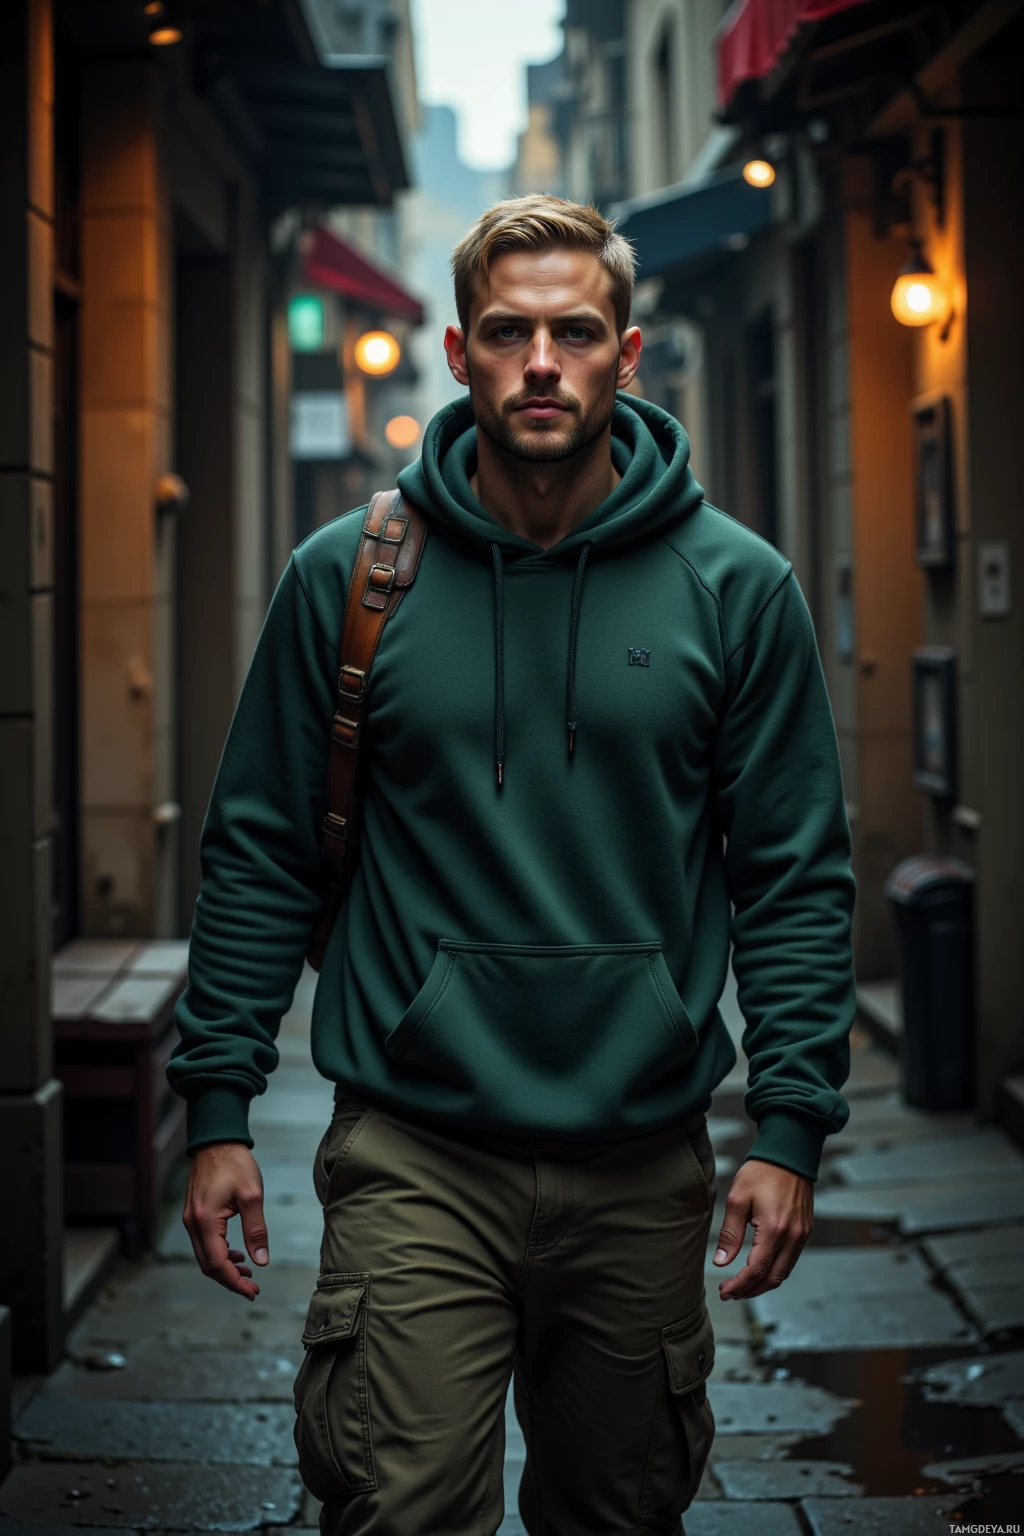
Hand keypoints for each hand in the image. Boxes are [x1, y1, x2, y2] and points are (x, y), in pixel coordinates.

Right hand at [182, 1142, 269, 1300]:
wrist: (216, 1140)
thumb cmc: (235, 1163)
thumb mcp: (252, 1195)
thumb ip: (256, 1230)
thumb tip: (262, 1261)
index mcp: (205, 1220)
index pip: (217, 1263)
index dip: (234, 1282)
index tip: (253, 1292)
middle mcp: (192, 1223)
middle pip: (207, 1265)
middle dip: (230, 1279)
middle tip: (253, 1288)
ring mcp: (190, 1219)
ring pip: (204, 1255)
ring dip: (225, 1267)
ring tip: (248, 1272)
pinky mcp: (194, 1214)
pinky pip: (204, 1243)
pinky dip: (219, 1253)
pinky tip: (237, 1253)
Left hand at [711, 1158, 812, 1299]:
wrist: (789, 1154)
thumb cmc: (762, 1172)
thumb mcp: (738, 1199)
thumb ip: (730, 1233)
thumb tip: (721, 1262)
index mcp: (775, 1230)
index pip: (757, 1270)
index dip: (740, 1285)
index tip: (725, 1291)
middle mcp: (793, 1236)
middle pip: (773, 1278)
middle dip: (751, 1290)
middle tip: (732, 1293)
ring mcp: (802, 1234)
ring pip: (784, 1272)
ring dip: (764, 1283)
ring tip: (743, 1285)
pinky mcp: (805, 1230)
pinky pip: (791, 1259)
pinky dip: (776, 1270)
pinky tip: (761, 1268)